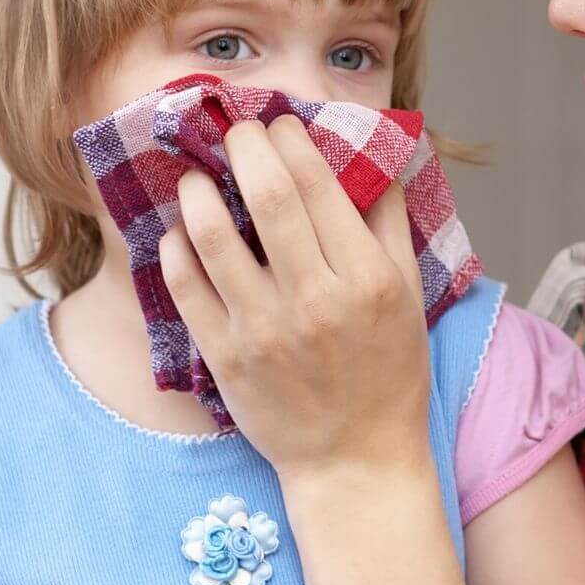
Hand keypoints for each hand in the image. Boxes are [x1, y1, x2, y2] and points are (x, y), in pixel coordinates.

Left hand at [160, 116, 432, 484]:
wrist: (356, 460)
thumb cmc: (388, 374)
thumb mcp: (407, 295)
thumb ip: (389, 221)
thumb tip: (374, 154)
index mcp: (366, 278)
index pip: (320, 185)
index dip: (291, 140)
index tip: (278, 124)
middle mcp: (316, 300)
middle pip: (268, 197)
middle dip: (244, 147)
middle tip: (235, 130)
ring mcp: (265, 330)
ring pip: (216, 237)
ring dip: (200, 190)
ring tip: (199, 175)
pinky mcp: (226, 358)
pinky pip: (187, 288)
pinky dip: (177, 248)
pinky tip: (181, 231)